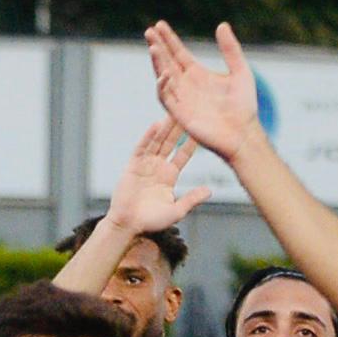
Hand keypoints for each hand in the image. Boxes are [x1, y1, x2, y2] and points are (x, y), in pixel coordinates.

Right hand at [108, 117, 210, 235]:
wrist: (128, 225)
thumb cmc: (151, 221)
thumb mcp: (176, 211)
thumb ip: (191, 199)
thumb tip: (209, 190)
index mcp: (169, 175)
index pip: (182, 154)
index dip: (191, 142)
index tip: (203, 129)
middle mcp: (157, 167)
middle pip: (170, 143)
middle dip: (179, 128)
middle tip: (189, 112)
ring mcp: (145, 165)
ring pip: (157, 142)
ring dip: (165, 128)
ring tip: (175, 112)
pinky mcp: (132, 165)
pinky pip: (142, 148)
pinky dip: (148, 136)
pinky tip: (156, 125)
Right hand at [142, 21, 264, 159]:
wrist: (243, 132)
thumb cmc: (244, 105)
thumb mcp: (240, 71)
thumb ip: (230, 49)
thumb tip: (222, 25)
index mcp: (197, 74)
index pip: (178, 53)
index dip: (169, 39)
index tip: (159, 24)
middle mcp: (186, 85)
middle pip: (167, 62)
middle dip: (157, 47)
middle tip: (148, 30)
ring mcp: (181, 99)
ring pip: (163, 77)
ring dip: (157, 63)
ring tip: (153, 47)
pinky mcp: (180, 114)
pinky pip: (167, 98)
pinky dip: (163, 86)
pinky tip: (164, 72)